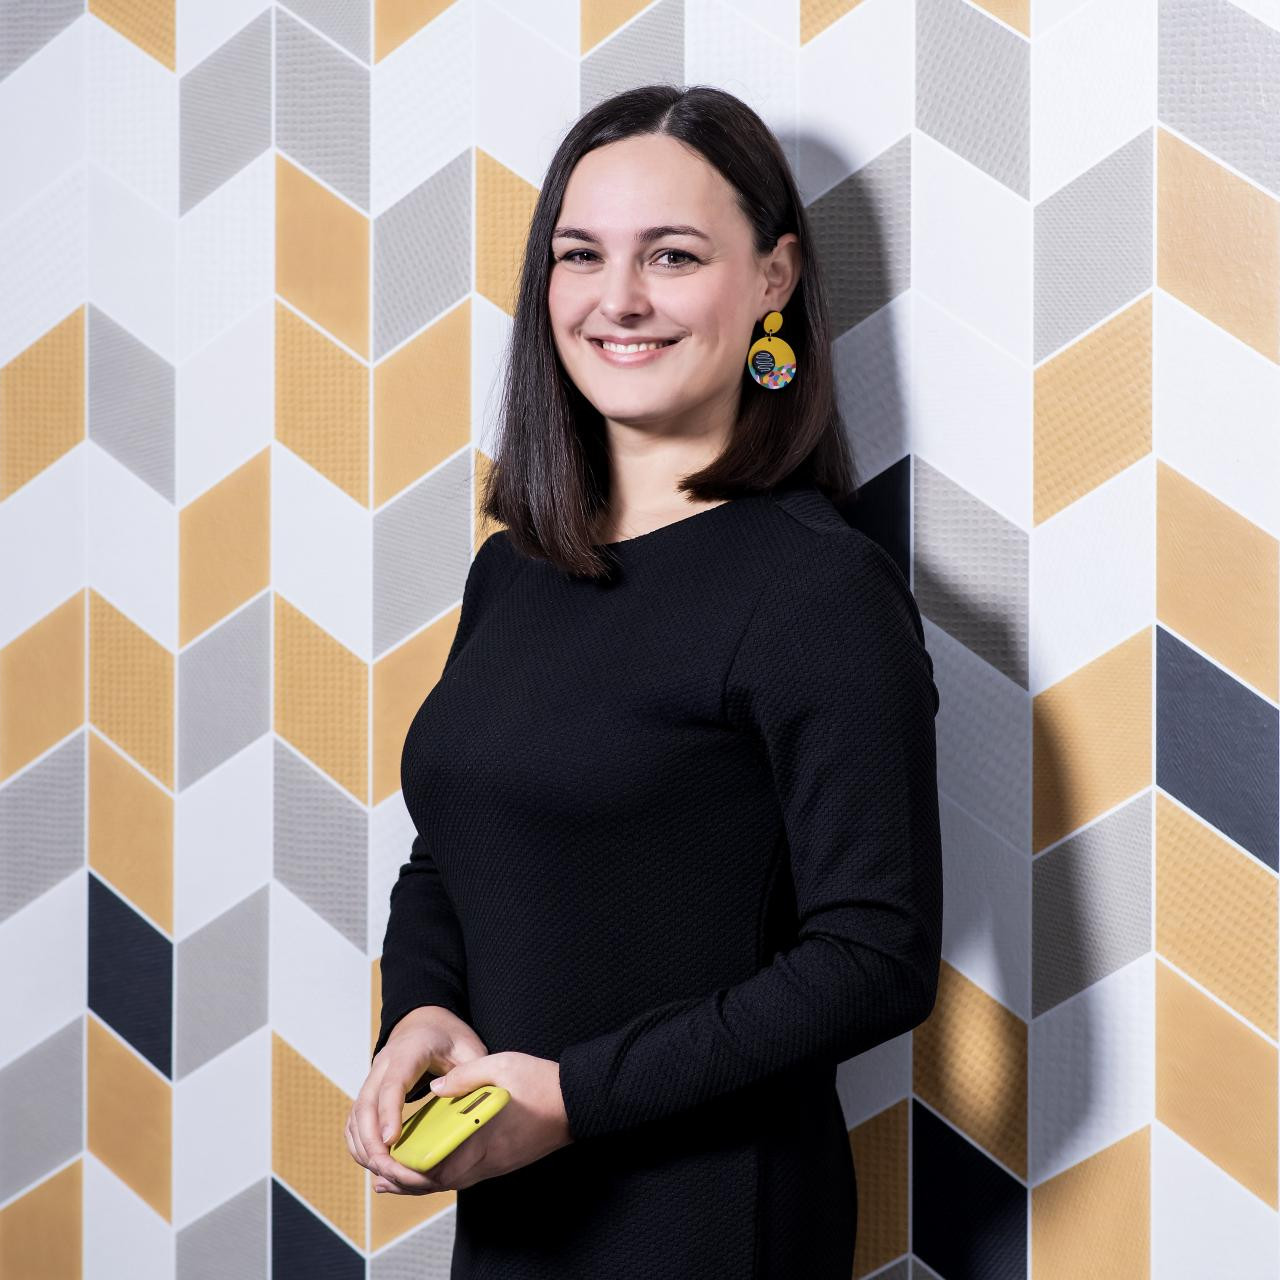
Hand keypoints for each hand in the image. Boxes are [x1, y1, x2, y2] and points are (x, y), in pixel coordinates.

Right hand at [346, 1006, 487, 1195]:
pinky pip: (355, 1121)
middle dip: (372, 1142)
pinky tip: (373, 1163)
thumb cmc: (449, 1036)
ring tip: (384, 1173)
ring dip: (364, 1148)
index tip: (390, 1141)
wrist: (425, 1022)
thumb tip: (456, 1099)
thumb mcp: (468, 1046)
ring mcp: (372, 1078)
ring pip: (356, 1117)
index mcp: (409, 1052)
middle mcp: (383, 1065)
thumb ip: (469, 1070)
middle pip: (366, 1105)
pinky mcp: (369, 1092)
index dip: (388, 1113)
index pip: (393, 1084)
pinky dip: (359, 1144)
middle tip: (389, 1170)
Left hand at [371, 1052, 573, 1194]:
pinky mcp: (502, 1161)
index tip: (390, 1164)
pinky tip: (431, 1162)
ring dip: (422, 1180)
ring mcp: (497, 1163)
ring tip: (395, 1176)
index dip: (412, 1171)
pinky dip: (442, 1173)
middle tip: (381, 1175)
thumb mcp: (502, 1065)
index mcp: (486, 1136)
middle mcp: (490, 1159)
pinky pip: (465, 1174)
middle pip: (441, 1182)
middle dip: (408, 1182)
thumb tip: (436, 1088)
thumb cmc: (543, 1083)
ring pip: (452, 1181)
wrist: (577, 1101)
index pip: (441, 1167)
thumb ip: (465, 1076)